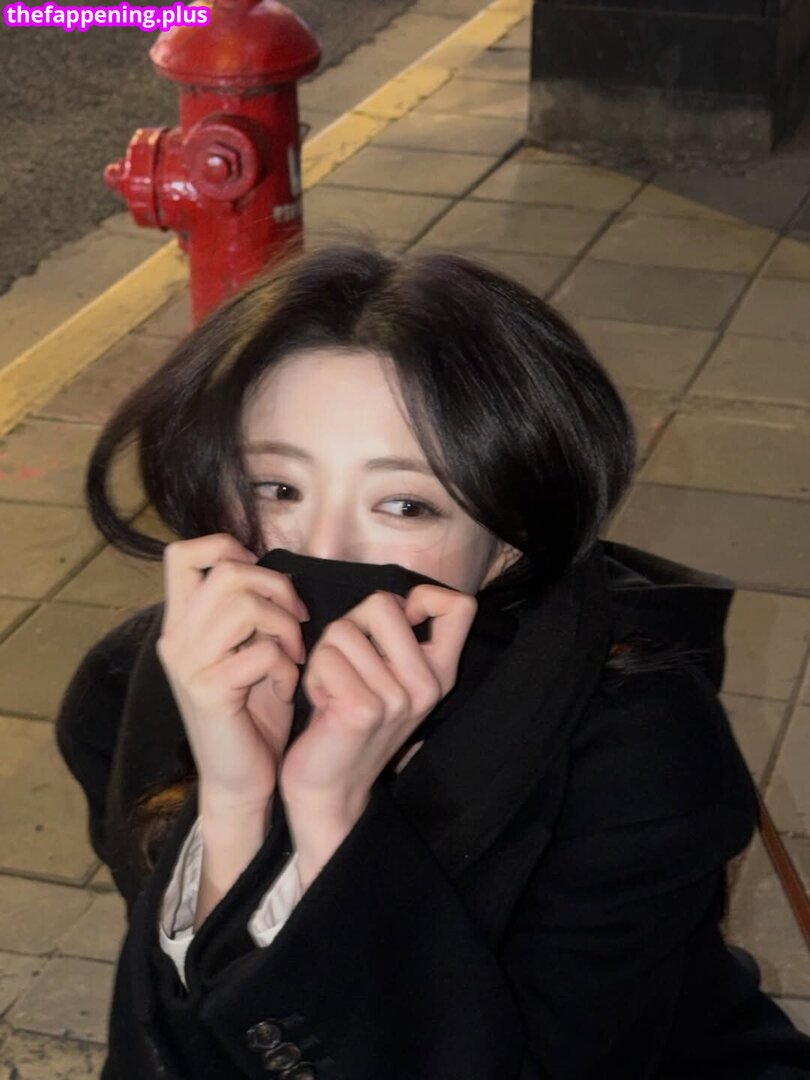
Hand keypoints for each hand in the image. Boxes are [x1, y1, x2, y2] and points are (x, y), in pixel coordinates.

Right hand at [156, 533, 309, 814]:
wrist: (242, 781)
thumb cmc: (254, 714)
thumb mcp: (249, 651)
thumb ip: (250, 612)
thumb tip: (275, 573)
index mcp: (183, 624)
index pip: (181, 555)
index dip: (225, 546)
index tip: (260, 572)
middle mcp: (176, 639)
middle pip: (226, 573)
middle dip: (277, 588)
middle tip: (298, 621)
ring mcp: (188, 665)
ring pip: (246, 606)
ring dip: (286, 627)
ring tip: (294, 657)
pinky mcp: (208, 691)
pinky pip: (262, 652)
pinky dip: (287, 667)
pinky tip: (288, 690)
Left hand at [279, 585, 476, 887]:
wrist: (331, 790)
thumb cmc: (350, 721)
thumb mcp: (390, 678)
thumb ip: (400, 637)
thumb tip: (400, 599)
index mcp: (439, 673)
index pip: (460, 606)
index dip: (422, 597)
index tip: (398, 623)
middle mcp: (427, 685)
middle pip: (384, 603)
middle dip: (350, 624)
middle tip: (346, 663)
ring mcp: (398, 698)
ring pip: (344, 630)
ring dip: (325, 656)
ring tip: (333, 689)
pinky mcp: (363, 709)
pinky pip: (326, 657)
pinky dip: (313, 676)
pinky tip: (322, 705)